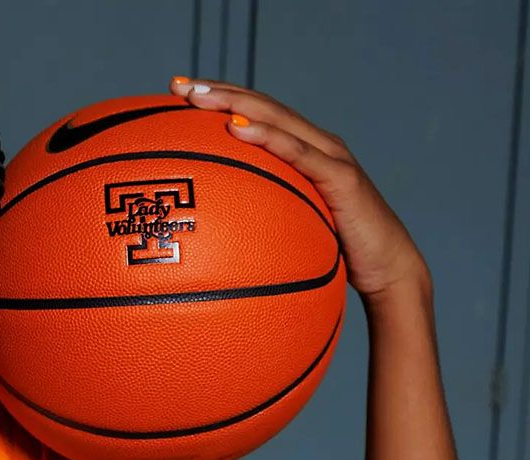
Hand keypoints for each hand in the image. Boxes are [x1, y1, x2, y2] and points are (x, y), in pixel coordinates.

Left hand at [169, 77, 428, 299]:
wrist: (388, 269)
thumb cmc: (336, 250)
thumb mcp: (288, 227)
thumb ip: (260, 216)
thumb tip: (211, 231)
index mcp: (301, 151)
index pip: (255, 114)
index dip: (219, 98)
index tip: (176, 92)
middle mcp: (316, 144)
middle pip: (261, 106)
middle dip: (217, 91)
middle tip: (176, 85)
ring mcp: (331, 157)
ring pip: (278, 119)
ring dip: (235, 104)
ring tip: (198, 97)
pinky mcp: (342, 178)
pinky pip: (300, 153)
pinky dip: (269, 137)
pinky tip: (237, 128)